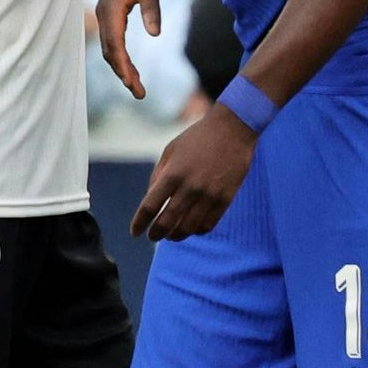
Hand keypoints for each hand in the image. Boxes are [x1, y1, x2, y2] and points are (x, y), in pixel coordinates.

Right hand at [94, 0, 169, 98]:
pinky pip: (114, 40)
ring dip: (122, 68)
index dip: (123, 67)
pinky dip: (121, 57)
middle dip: (123, 74)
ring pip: (110, 48)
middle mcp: (104, 12)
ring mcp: (106, 12)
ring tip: (138, 87)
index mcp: (111, 7)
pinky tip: (132, 68)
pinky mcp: (112, 12)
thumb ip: (153, 8)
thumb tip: (155, 35)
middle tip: (140, 94)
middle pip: (110, 51)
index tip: (134, 85)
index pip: (114, 45)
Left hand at [133, 103, 252, 238]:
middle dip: (156, 234)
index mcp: (172, 174)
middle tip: (152, 237)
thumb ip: (158, 176)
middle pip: (167, 222)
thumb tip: (151, 201)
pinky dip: (196, 231)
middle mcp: (190, 187)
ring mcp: (209, 195)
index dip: (140, 223)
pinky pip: (208, 225)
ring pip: (188, 228)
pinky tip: (191, 228)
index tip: (135, 232)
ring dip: (176, 236)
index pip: (150, 206)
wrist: (232, 129)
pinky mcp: (225, 199)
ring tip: (171, 235)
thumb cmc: (197, 139)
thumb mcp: (170, 151)